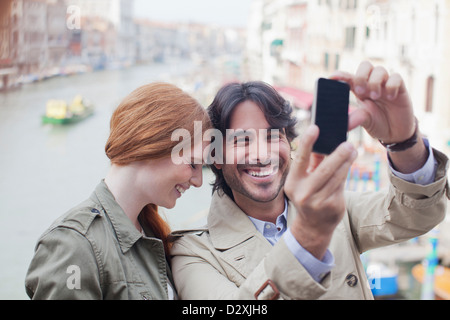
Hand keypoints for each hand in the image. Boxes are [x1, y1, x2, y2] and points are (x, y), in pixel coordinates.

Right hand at [284, 125, 357, 259]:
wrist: (313, 226)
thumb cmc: (308, 195)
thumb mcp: (304, 180)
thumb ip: (312, 162)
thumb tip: (323, 139)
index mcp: (293, 183)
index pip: (300, 160)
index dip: (307, 143)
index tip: (315, 127)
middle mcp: (304, 193)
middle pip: (324, 169)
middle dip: (338, 155)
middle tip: (347, 143)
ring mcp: (319, 202)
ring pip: (337, 176)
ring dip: (347, 161)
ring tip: (352, 150)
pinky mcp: (333, 207)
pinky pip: (342, 185)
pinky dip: (346, 172)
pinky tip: (350, 163)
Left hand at [331, 61, 428, 172]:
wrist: (395, 132)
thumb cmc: (377, 123)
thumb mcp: (365, 121)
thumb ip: (355, 119)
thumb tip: (345, 124)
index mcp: (359, 89)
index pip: (348, 77)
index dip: (340, 74)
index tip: (331, 78)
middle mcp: (371, 83)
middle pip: (365, 66)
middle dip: (361, 76)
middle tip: (360, 91)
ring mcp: (386, 84)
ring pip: (379, 69)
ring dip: (375, 81)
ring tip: (374, 96)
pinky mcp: (400, 88)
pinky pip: (396, 77)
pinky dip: (391, 85)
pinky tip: (390, 97)